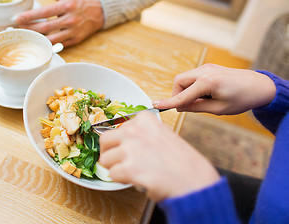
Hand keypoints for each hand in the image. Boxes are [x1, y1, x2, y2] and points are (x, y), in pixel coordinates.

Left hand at [16, 0, 103, 46]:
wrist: (99, 12)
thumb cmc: (79, 2)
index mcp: (66, 6)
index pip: (44, 12)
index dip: (29, 16)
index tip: (17, 18)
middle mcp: (70, 19)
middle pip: (45, 27)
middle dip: (29, 29)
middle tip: (17, 29)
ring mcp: (73, 31)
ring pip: (51, 39)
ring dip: (37, 39)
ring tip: (26, 37)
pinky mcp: (75, 40)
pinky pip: (59, 45)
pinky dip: (48, 45)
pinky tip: (39, 43)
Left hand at [99, 111, 219, 201]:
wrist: (195, 181)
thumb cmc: (183, 162)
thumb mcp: (163, 136)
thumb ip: (143, 135)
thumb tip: (125, 142)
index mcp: (144, 120)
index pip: (116, 128)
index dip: (118, 142)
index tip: (122, 148)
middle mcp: (135, 130)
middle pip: (104, 141)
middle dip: (109, 153)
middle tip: (117, 162)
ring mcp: (130, 149)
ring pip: (106, 160)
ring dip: (116, 168)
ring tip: (133, 172)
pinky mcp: (128, 168)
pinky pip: (113, 175)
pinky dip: (122, 180)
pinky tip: (137, 179)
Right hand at [153, 64, 275, 114]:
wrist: (260, 85)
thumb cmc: (242, 99)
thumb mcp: (219, 109)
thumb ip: (196, 107)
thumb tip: (180, 107)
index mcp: (208, 82)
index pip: (182, 95)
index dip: (168, 103)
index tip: (154, 106)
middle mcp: (205, 71)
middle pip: (179, 82)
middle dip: (178, 94)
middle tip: (187, 107)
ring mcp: (206, 68)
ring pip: (184, 79)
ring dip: (186, 91)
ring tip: (202, 101)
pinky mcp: (208, 68)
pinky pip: (192, 78)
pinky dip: (193, 87)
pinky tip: (205, 94)